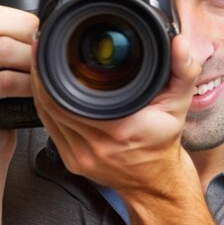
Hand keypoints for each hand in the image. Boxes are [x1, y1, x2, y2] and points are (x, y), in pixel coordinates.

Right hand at [0, 0, 37, 158]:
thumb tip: (56, 9)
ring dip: (33, 56)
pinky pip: (6, 80)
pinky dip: (31, 82)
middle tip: (49, 37)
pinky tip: (42, 87)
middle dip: (28, 25)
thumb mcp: (3, 53)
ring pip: (1, 48)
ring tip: (49, 64)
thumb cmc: (1, 89)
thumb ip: (13, 28)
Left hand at [30, 33, 201, 194]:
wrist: (156, 180)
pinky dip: (45, 107)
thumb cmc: (163, 140)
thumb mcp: (180, 102)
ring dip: (40, 88)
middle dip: (42, 71)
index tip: (49, 44)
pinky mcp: (72, 161)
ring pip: (46, 115)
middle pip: (50, 102)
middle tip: (41, 47)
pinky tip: (46, 91)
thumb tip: (179, 44)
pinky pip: (50, 128)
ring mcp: (80, 156)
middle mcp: (95, 145)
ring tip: (41, 63)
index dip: (53, 67)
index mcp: (119, 128)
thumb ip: (183, 70)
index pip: (69, 94)